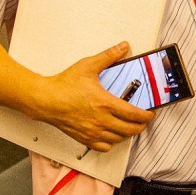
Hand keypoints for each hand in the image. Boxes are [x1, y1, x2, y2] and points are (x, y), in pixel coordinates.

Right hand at [39, 42, 155, 152]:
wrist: (45, 100)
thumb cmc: (63, 85)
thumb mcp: (88, 66)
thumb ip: (108, 56)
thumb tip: (122, 47)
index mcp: (105, 103)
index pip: (134, 114)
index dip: (146, 116)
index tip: (150, 114)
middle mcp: (101, 120)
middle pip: (130, 130)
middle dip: (140, 126)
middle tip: (143, 121)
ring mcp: (93, 131)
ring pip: (118, 139)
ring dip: (127, 134)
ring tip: (129, 126)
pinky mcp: (84, 138)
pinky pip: (103, 147)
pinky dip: (111, 143)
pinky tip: (111, 135)